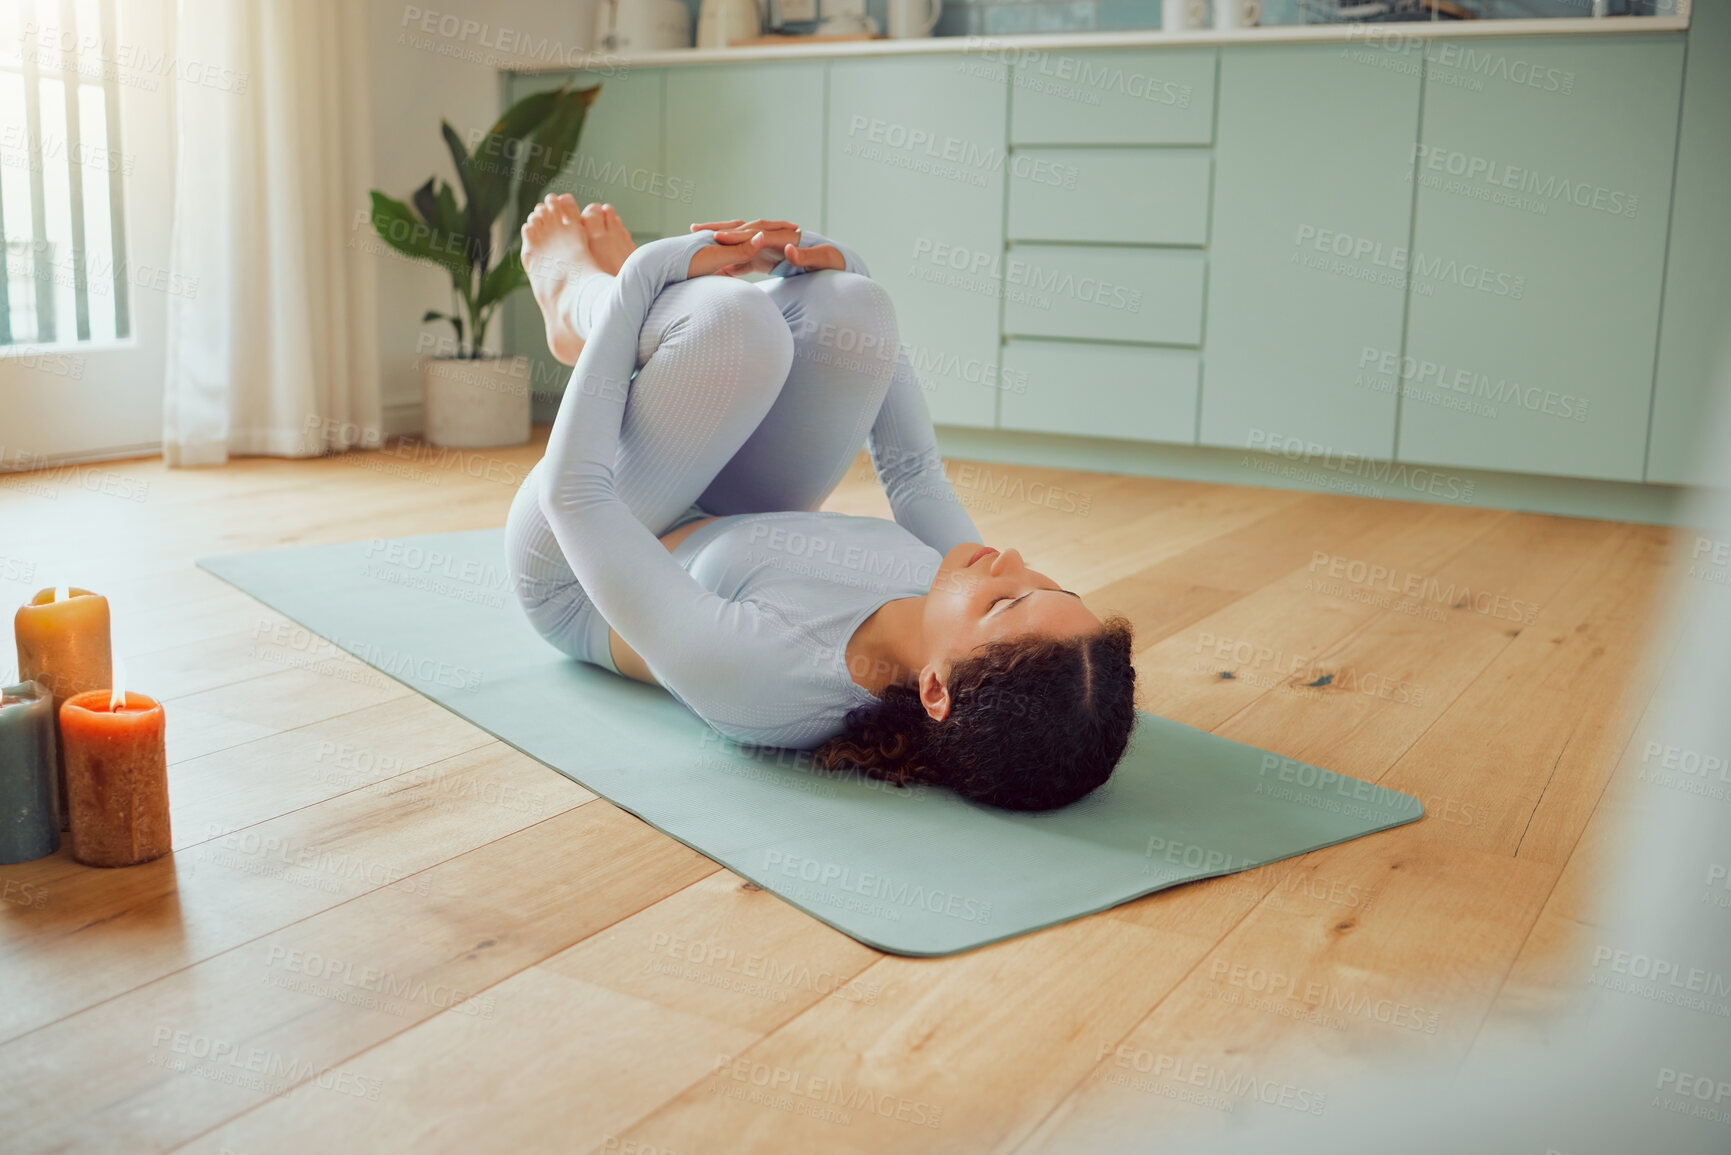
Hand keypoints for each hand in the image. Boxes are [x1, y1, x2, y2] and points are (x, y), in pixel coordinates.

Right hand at [689, 218, 845, 275]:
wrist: (839, 265)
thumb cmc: (834, 263)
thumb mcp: (824, 260)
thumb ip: (807, 256)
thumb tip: (790, 248)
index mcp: (787, 238)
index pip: (757, 233)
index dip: (738, 236)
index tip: (719, 239)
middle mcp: (775, 239)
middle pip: (744, 230)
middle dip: (721, 229)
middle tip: (697, 230)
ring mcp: (770, 247)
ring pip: (740, 241)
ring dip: (721, 240)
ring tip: (696, 239)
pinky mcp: (768, 257)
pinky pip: (744, 258)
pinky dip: (730, 260)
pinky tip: (714, 269)